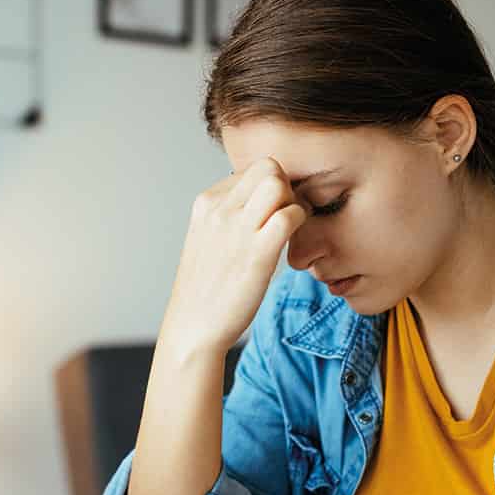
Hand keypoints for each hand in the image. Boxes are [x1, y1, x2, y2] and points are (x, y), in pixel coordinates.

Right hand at [160, 157, 309, 355]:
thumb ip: (227, 218)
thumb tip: (257, 204)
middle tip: (288, 217)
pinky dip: (301, 224)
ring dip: (295, 203)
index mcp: (206, 203)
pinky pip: (290, 216)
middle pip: (268, 167)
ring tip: (292, 229)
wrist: (192, 327)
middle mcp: (219, 209)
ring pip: (278, 183)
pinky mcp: (257, 252)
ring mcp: (236, 229)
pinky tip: (294, 245)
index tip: (273, 213)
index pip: (250, 170)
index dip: (271, 188)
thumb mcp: (207, 241)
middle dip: (287, 188)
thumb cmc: (205, 290)